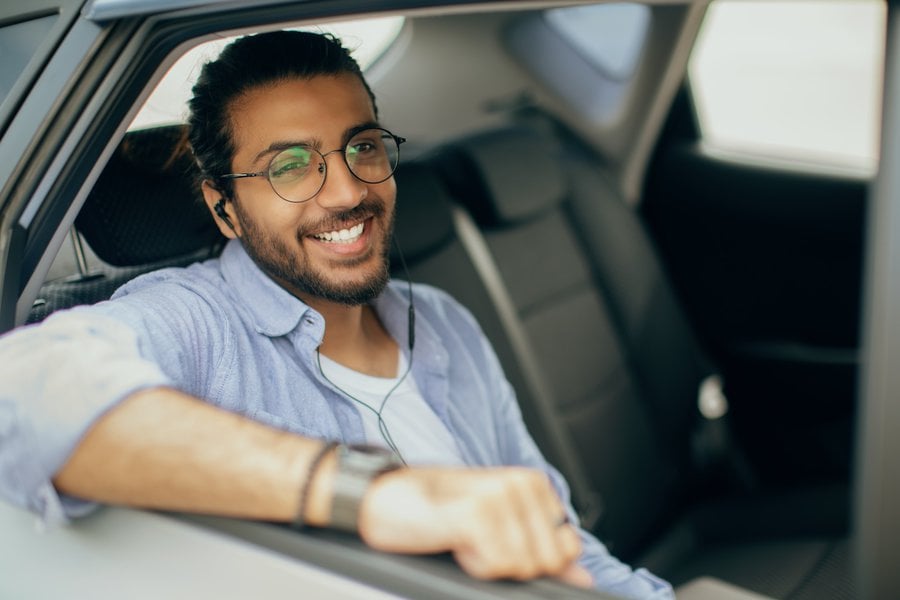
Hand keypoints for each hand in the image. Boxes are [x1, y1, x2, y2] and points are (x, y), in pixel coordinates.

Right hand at [357, 466, 590, 586]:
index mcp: (534, 484)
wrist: (384, 499)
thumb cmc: (436, 513)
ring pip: (521, 567)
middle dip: (510, 564)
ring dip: (487, 563)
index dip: (528, 561)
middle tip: (476, 539)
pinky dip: (472, 564)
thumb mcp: (497, 529)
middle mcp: (522, 483)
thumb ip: (541, 552)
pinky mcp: (476, 513)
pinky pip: (497, 567)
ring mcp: (500, 495)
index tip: (495, 540)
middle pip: (546, 562)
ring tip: (462, 536)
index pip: (565, 552)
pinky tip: (454, 539)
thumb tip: (583, 579)